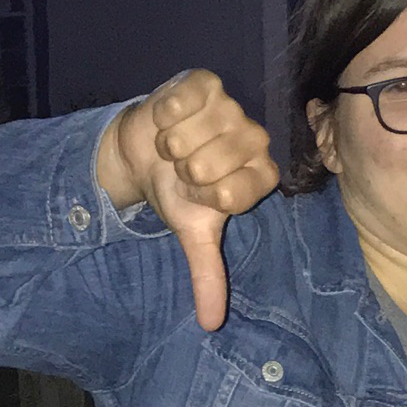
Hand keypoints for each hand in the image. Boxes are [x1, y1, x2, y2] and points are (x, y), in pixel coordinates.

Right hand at [95, 69, 278, 330]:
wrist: (146, 151)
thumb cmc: (176, 191)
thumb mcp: (191, 233)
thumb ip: (207, 275)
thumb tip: (210, 324)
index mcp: (261, 177)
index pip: (230, 195)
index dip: (201, 197)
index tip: (197, 193)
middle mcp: (256, 140)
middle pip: (206, 167)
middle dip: (180, 172)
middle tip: (182, 167)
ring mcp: (233, 107)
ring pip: (187, 137)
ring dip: (168, 144)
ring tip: (173, 145)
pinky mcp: (208, 82)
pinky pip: (180, 104)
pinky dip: (163, 116)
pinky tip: (168, 118)